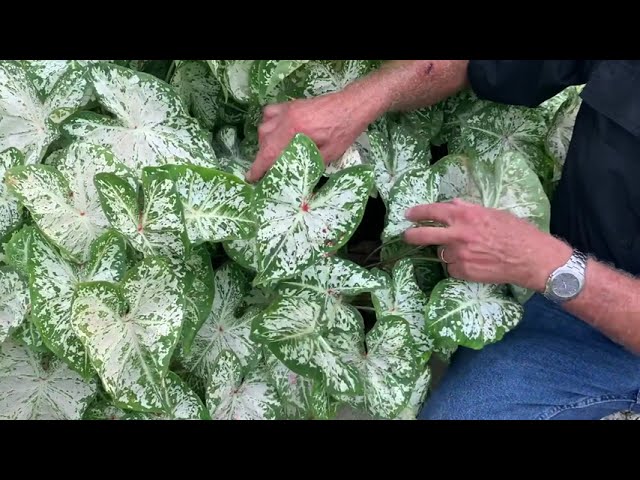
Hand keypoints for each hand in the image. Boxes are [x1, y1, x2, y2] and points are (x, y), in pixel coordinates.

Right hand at [245, 90, 376, 182]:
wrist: (352, 106)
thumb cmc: (344, 131)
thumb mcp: (328, 154)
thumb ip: (309, 164)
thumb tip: (296, 178)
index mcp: (295, 132)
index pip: (269, 153)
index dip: (258, 167)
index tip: (251, 178)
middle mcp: (287, 119)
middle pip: (264, 141)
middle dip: (263, 157)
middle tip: (269, 169)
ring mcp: (287, 110)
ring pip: (264, 127)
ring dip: (265, 142)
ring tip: (274, 154)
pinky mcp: (291, 105)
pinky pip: (269, 113)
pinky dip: (268, 124)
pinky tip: (275, 133)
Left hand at [403, 198, 572, 290]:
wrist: (531, 258)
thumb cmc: (517, 232)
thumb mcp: (492, 213)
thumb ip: (469, 209)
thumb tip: (452, 205)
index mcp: (465, 215)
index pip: (433, 211)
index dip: (418, 212)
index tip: (409, 214)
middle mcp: (458, 233)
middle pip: (424, 235)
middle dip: (412, 235)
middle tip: (406, 235)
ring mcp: (458, 254)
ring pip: (442, 253)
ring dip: (449, 252)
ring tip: (470, 252)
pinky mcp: (462, 271)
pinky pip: (452, 268)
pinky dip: (458, 266)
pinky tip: (475, 263)